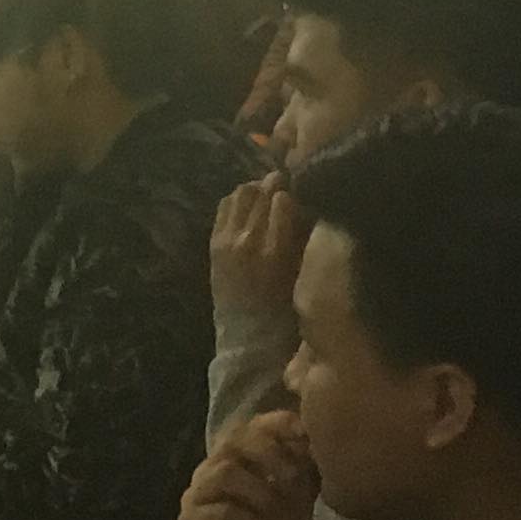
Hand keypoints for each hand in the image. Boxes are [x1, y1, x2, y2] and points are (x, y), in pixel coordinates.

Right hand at [179, 410, 317, 519]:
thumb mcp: (300, 502)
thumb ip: (303, 468)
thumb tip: (318, 435)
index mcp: (236, 460)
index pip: (252, 425)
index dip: (278, 425)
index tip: (307, 436)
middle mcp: (211, 471)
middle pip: (233, 440)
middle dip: (269, 454)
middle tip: (294, 480)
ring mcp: (195, 498)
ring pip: (223, 472)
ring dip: (259, 490)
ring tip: (279, 512)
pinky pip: (216, 512)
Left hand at [207, 180, 307, 327]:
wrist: (248, 336)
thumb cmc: (285, 310)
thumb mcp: (302, 273)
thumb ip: (303, 238)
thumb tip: (306, 203)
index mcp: (274, 251)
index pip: (282, 201)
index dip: (294, 191)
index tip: (302, 188)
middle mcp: (248, 241)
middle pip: (261, 192)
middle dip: (275, 184)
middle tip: (286, 183)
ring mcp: (227, 240)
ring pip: (241, 193)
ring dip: (256, 188)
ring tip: (267, 194)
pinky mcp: (214, 243)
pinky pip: (225, 206)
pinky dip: (239, 200)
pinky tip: (250, 206)